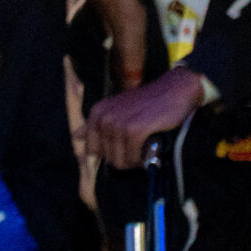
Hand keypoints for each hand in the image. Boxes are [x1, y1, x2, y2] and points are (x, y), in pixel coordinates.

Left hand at [84, 67, 203, 168]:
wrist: (174, 89)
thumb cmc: (147, 102)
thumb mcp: (115, 108)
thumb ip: (95, 124)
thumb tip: (75, 136)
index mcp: (97, 113)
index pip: (92, 150)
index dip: (109, 155)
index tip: (124, 150)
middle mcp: (104, 118)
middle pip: (108, 158)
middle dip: (124, 158)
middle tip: (139, 149)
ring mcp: (118, 124)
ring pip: (120, 161)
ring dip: (134, 161)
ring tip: (145, 150)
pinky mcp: (135, 131)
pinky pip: (134, 158)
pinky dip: (143, 160)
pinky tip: (151, 151)